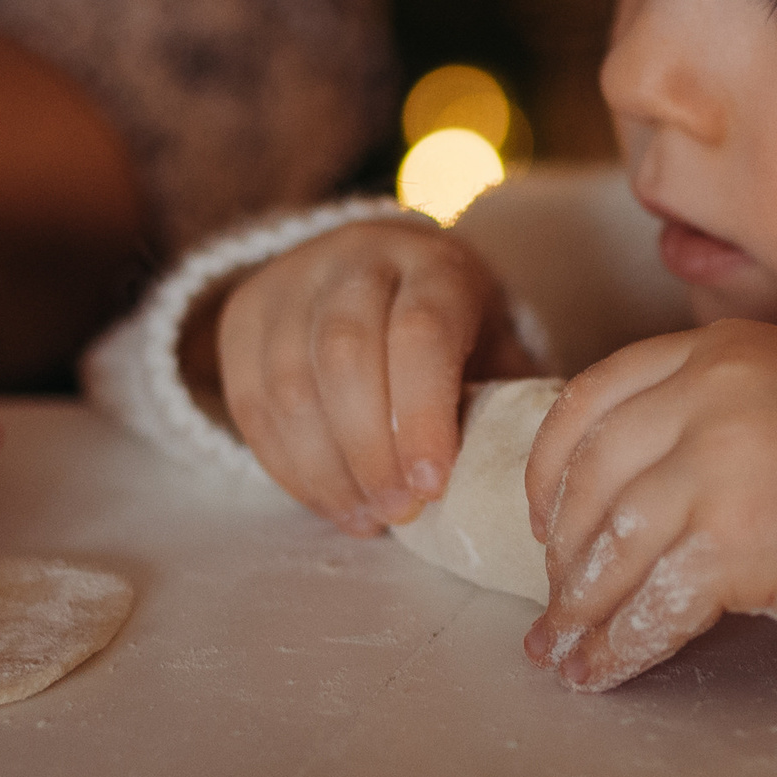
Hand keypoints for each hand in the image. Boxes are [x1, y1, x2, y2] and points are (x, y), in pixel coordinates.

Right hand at [210, 221, 537, 535]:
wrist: (376, 268)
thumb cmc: (449, 326)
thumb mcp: (490, 343)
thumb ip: (506, 397)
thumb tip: (531, 470)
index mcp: (431, 262)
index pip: (420, 331)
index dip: (423, 413)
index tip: (432, 485)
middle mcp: (355, 257)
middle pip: (345, 354)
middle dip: (369, 450)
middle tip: (397, 512)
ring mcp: (290, 281)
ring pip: (289, 382)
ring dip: (325, 469)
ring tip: (365, 519)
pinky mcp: (245, 314)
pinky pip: (249, 401)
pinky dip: (286, 466)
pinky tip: (327, 501)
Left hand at [519, 320, 776, 687]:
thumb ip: (696, 417)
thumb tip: (600, 496)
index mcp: (715, 350)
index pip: (590, 399)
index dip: (550, 468)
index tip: (544, 521)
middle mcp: (710, 393)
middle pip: (589, 478)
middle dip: (560, 553)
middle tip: (553, 602)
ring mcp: (722, 465)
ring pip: (610, 549)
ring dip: (579, 611)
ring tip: (563, 652)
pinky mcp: (738, 542)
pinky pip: (652, 606)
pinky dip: (619, 648)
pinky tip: (604, 672)